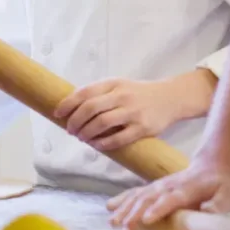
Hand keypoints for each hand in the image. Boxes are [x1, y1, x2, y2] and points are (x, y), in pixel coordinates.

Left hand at [53, 70, 215, 150]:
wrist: (171, 98)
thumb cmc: (139, 93)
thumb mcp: (119, 85)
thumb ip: (99, 94)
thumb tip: (72, 108)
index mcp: (113, 84)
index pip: (85, 92)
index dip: (68, 104)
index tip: (58, 113)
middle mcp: (122, 96)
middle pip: (90, 109)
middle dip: (75, 122)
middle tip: (70, 130)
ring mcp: (133, 112)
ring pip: (101, 124)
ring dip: (86, 133)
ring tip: (81, 138)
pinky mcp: (142, 128)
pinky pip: (117, 139)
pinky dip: (102, 143)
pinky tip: (96, 145)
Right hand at [105, 162, 229, 229]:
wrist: (214, 165)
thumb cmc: (222, 185)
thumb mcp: (229, 195)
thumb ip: (218, 204)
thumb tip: (208, 211)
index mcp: (187, 190)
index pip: (170, 200)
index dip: (158, 209)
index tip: (147, 220)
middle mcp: (169, 186)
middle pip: (149, 199)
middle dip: (135, 213)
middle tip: (124, 228)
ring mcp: (160, 185)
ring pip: (139, 195)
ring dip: (125, 208)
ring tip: (113, 222)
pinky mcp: (155, 187)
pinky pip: (136, 192)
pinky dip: (123, 199)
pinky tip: (110, 207)